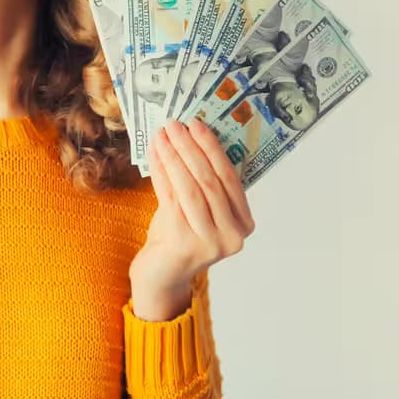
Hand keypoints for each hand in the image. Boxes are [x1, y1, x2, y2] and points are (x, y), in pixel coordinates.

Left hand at [130, 119, 255, 291]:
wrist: (161, 273)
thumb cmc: (180, 234)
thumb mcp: (199, 208)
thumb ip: (203, 181)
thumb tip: (191, 136)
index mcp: (244, 224)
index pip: (230, 178)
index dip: (213, 148)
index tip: (197, 124)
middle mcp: (233, 236)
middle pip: (210, 181)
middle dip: (191, 148)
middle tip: (175, 124)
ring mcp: (211, 243)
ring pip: (191, 189)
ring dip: (175, 157)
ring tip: (162, 135)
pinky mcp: (185, 245)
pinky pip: (171, 200)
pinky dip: (161, 173)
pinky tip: (154, 156)